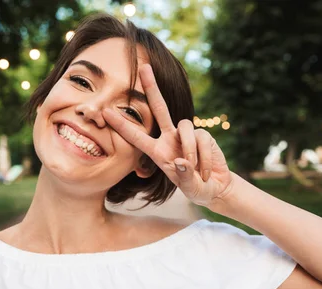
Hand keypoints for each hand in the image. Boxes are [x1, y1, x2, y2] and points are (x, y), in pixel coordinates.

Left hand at [103, 64, 233, 207]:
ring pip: (185, 126)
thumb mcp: (188, 188)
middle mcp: (169, 138)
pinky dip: (204, 158)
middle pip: (159, 108)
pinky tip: (206, 171)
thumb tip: (180, 161)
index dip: (121, 125)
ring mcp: (186, 135)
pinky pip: (201, 139)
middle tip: (143, 67)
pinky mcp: (203, 135)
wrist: (215, 187)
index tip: (105, 112)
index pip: (136, 136)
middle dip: (152, 88)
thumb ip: (184, 177)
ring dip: (190, 151)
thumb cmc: (195, 188)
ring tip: (196, 171)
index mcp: (157, 151)